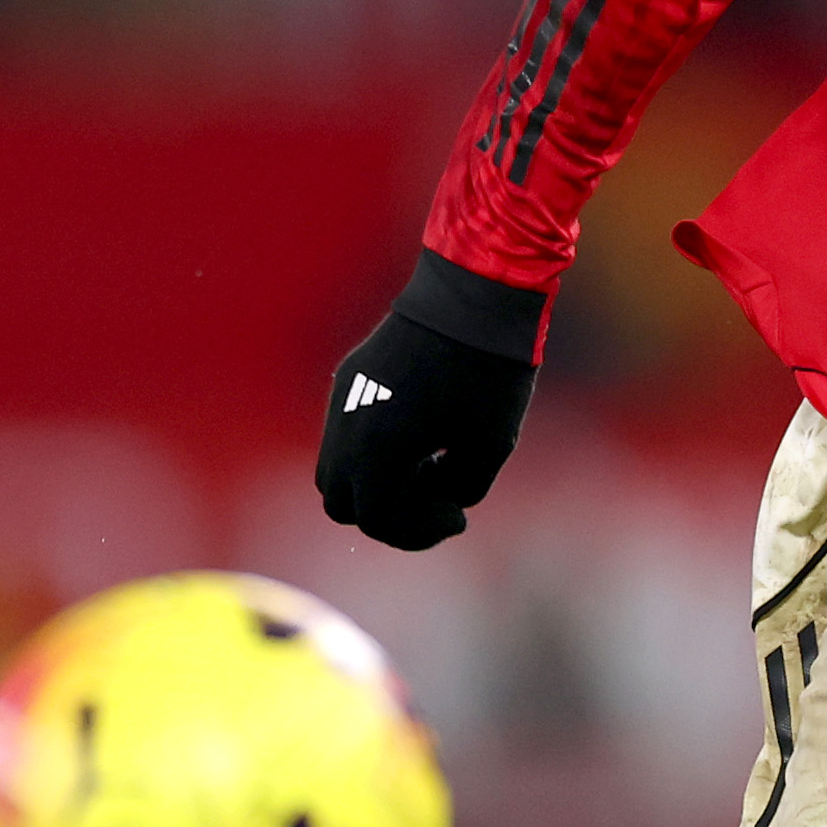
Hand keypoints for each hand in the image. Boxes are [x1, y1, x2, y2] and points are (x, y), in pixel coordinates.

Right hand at [316, 251, 543, 550]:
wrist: (476, 294)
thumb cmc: (490, 371)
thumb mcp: (490, 446)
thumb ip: (459, 490)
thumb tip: (442, 500)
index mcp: (376, 451)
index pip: (378, 521)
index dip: (419, 533)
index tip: (458, 516)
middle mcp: (346, 427)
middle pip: (344, 504)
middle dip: (389, 512)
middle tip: (437, 499)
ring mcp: (343, 399)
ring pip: (336, 469)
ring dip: (374, 483)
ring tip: (428, 464)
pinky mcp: (349, 376)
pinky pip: (343, 433)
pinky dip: (370, 451)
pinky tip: (418, 432)